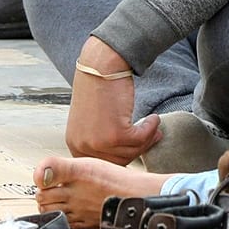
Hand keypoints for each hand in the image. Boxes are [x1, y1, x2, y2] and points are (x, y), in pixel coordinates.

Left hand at [67, 37, 158, 163]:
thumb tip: (127, 156)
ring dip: (147, 138)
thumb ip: (102, 141)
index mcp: (75, 145)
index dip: (124, 156)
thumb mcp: (91, 121)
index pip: (103, 164)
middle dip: (139, 149)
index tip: (139, 147)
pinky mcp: (114, 134)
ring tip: (153, 125)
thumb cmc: (98, 88)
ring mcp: (97, 142)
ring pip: (131, 152)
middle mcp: (83, 147)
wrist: (101, 65)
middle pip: (119, 161)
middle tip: (153, 137)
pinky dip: (150, 129)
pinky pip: (140, 140)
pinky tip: (153, 118)